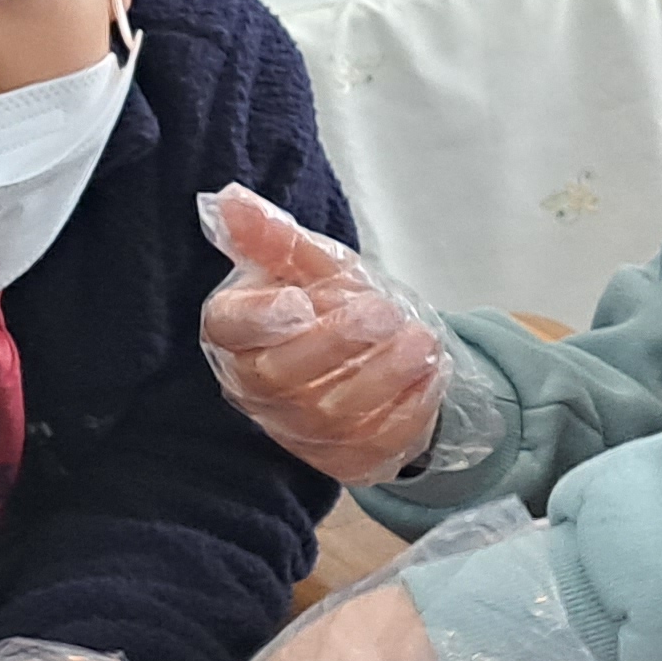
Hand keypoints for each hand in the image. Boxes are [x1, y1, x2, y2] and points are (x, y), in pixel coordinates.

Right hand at [198, 183, 460, 485]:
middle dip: (337, 343)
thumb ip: (277, 237)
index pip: (230, 329)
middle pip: (281, 377)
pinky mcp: (343, 460)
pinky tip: (430, 375)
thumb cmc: (333, 305)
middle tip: (386, 312)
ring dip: (383, 375)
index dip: (260, 318)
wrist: (379, 356)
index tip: (299, 300)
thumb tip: (231, 200)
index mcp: (238, 333)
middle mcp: (256, 388)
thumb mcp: (313, 264)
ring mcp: (298, 431)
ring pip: (331, 414)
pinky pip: (370, 445)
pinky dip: (408, 410)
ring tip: (422, 341)